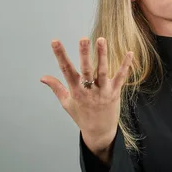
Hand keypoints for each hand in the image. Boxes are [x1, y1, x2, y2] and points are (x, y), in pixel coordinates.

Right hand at [40, 37, 132, 151]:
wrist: (99, 132)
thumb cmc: (81, 116)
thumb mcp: (67, 103)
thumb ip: (56, 87)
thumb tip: (42, 77)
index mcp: (75, 91)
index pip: (66, 70)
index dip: (60, 55)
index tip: (55, 41)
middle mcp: (89, 90)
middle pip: (86, 70)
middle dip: (84, 54)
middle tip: (83, 39)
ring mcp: (103, 91)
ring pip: (102, 71)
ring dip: (102, 55)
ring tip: (101, 39)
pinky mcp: (115, 92)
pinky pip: (121, 77)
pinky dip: (125, 65)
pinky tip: (129, 53)